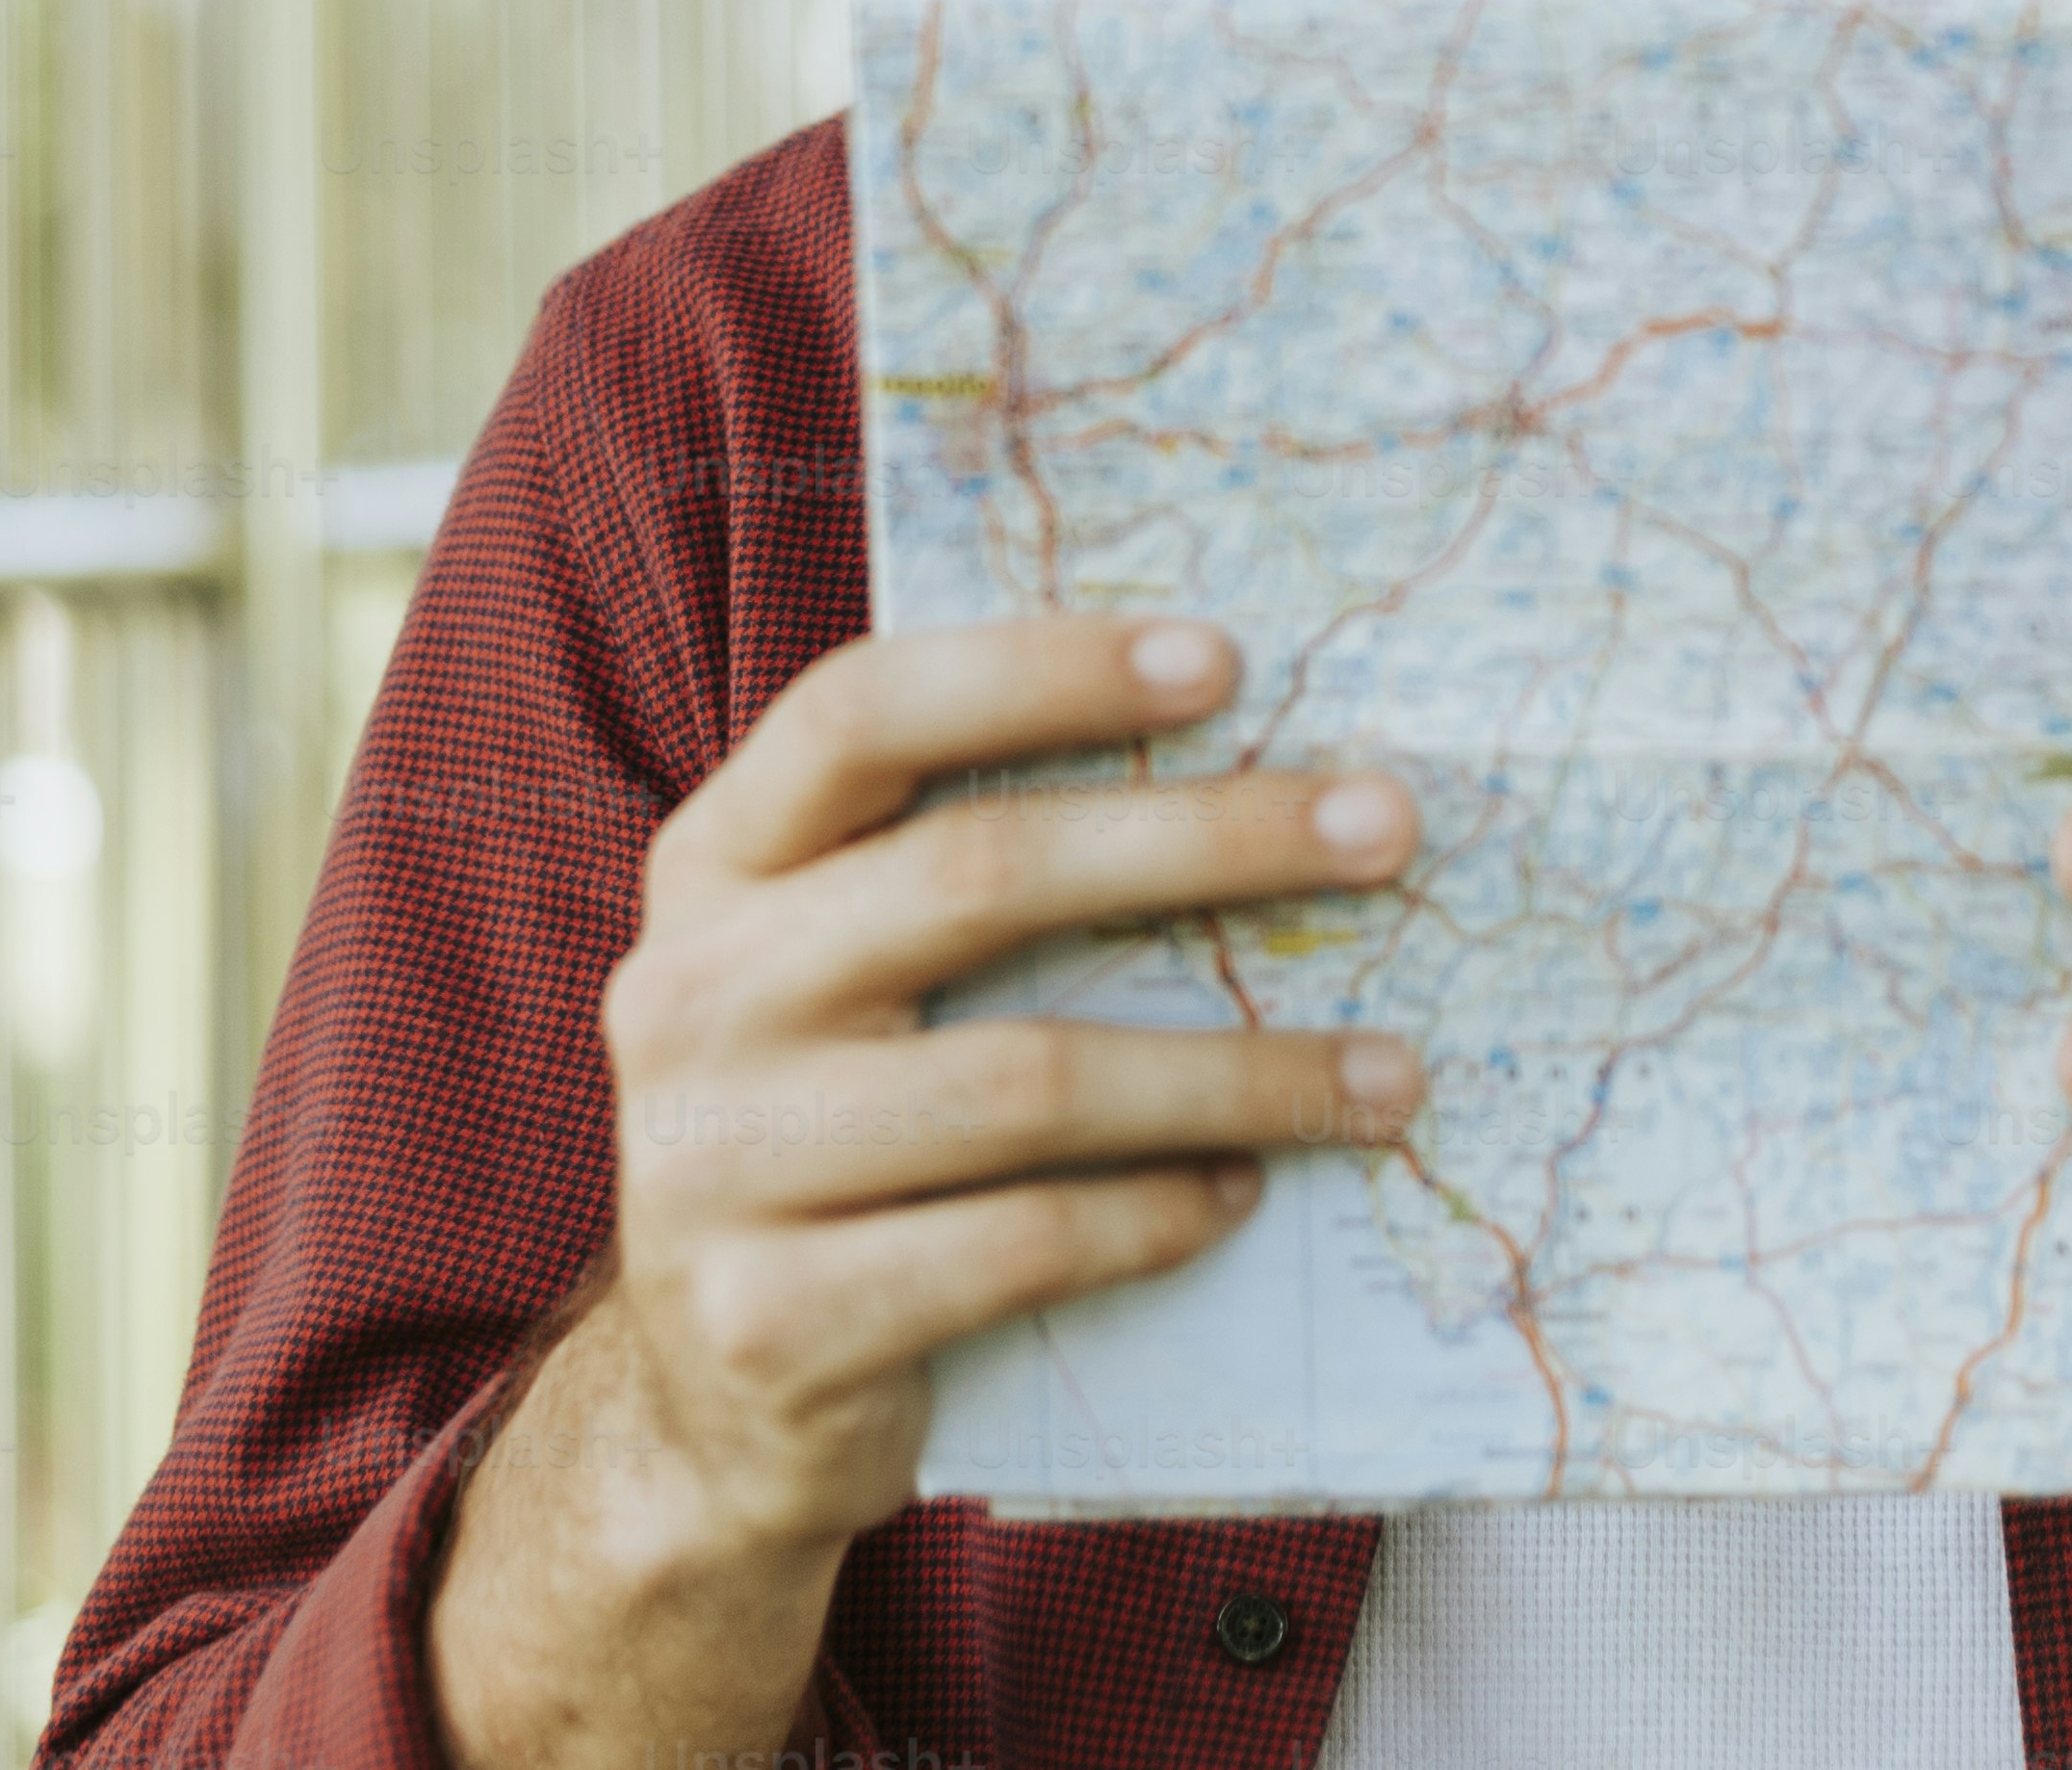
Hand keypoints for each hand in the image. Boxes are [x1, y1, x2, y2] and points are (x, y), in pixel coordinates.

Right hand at [432, 618, 1416, 1769]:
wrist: (700, 1410)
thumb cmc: (836, 1139)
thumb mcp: (842, 981)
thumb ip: (959, 878)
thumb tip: (1248, 766)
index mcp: (711, 869)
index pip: (860, 713)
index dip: (1038, 671)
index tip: (1225, 662)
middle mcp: (687, 997)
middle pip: (977, 875)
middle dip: (1208, 838)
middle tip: (1383, 829)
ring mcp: (711, 1166)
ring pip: (1028, 1081)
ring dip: (1240, 1073)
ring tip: (1384, 1075)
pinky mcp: (771, 1322)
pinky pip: (1018, 1244)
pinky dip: (1155, 1214)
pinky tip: (1242, 1195)